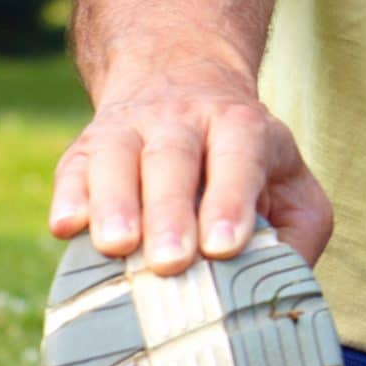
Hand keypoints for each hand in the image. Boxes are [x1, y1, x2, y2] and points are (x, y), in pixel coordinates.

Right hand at [48, 74, 333, 271]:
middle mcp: (184, 119)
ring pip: (118, 158)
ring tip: (117, 247)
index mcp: (242, 127)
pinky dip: (69, 196)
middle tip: (171, 262)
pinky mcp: (87, 147)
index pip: (239, 158)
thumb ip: (297, 232)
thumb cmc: (248, 160)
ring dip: (115, 203)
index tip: (224, 246)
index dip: (230, 200)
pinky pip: (73, 168)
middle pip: (173, 159)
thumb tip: (279, 286)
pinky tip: (68, 226)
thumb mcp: (291, 183)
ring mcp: (130, 129)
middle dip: (170, 212)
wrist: (182, 79)